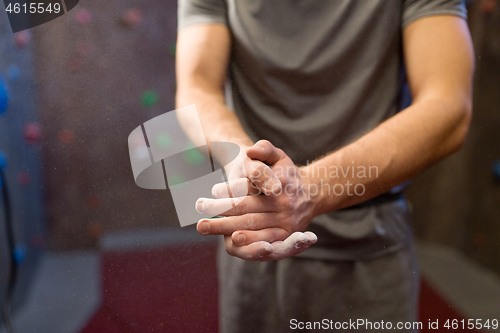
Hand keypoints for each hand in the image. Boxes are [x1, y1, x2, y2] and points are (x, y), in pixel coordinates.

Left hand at [196, 140, 317, 260]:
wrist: (312, 194)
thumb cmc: (287, 173)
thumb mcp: (279, 156)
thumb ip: (265, 149)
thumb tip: (251, 151)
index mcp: (281, 186)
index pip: (249, 190)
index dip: (228, 192)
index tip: (213, 191)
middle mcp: (284, 207)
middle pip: (246, 212)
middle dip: (219, 211)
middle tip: (198, 208)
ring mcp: (286, 225)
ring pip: (252, 229)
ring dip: (225, 229)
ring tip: (203, 226)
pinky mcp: (285, 238)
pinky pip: (262, 244)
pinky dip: (245, 245)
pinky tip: (228, 241)